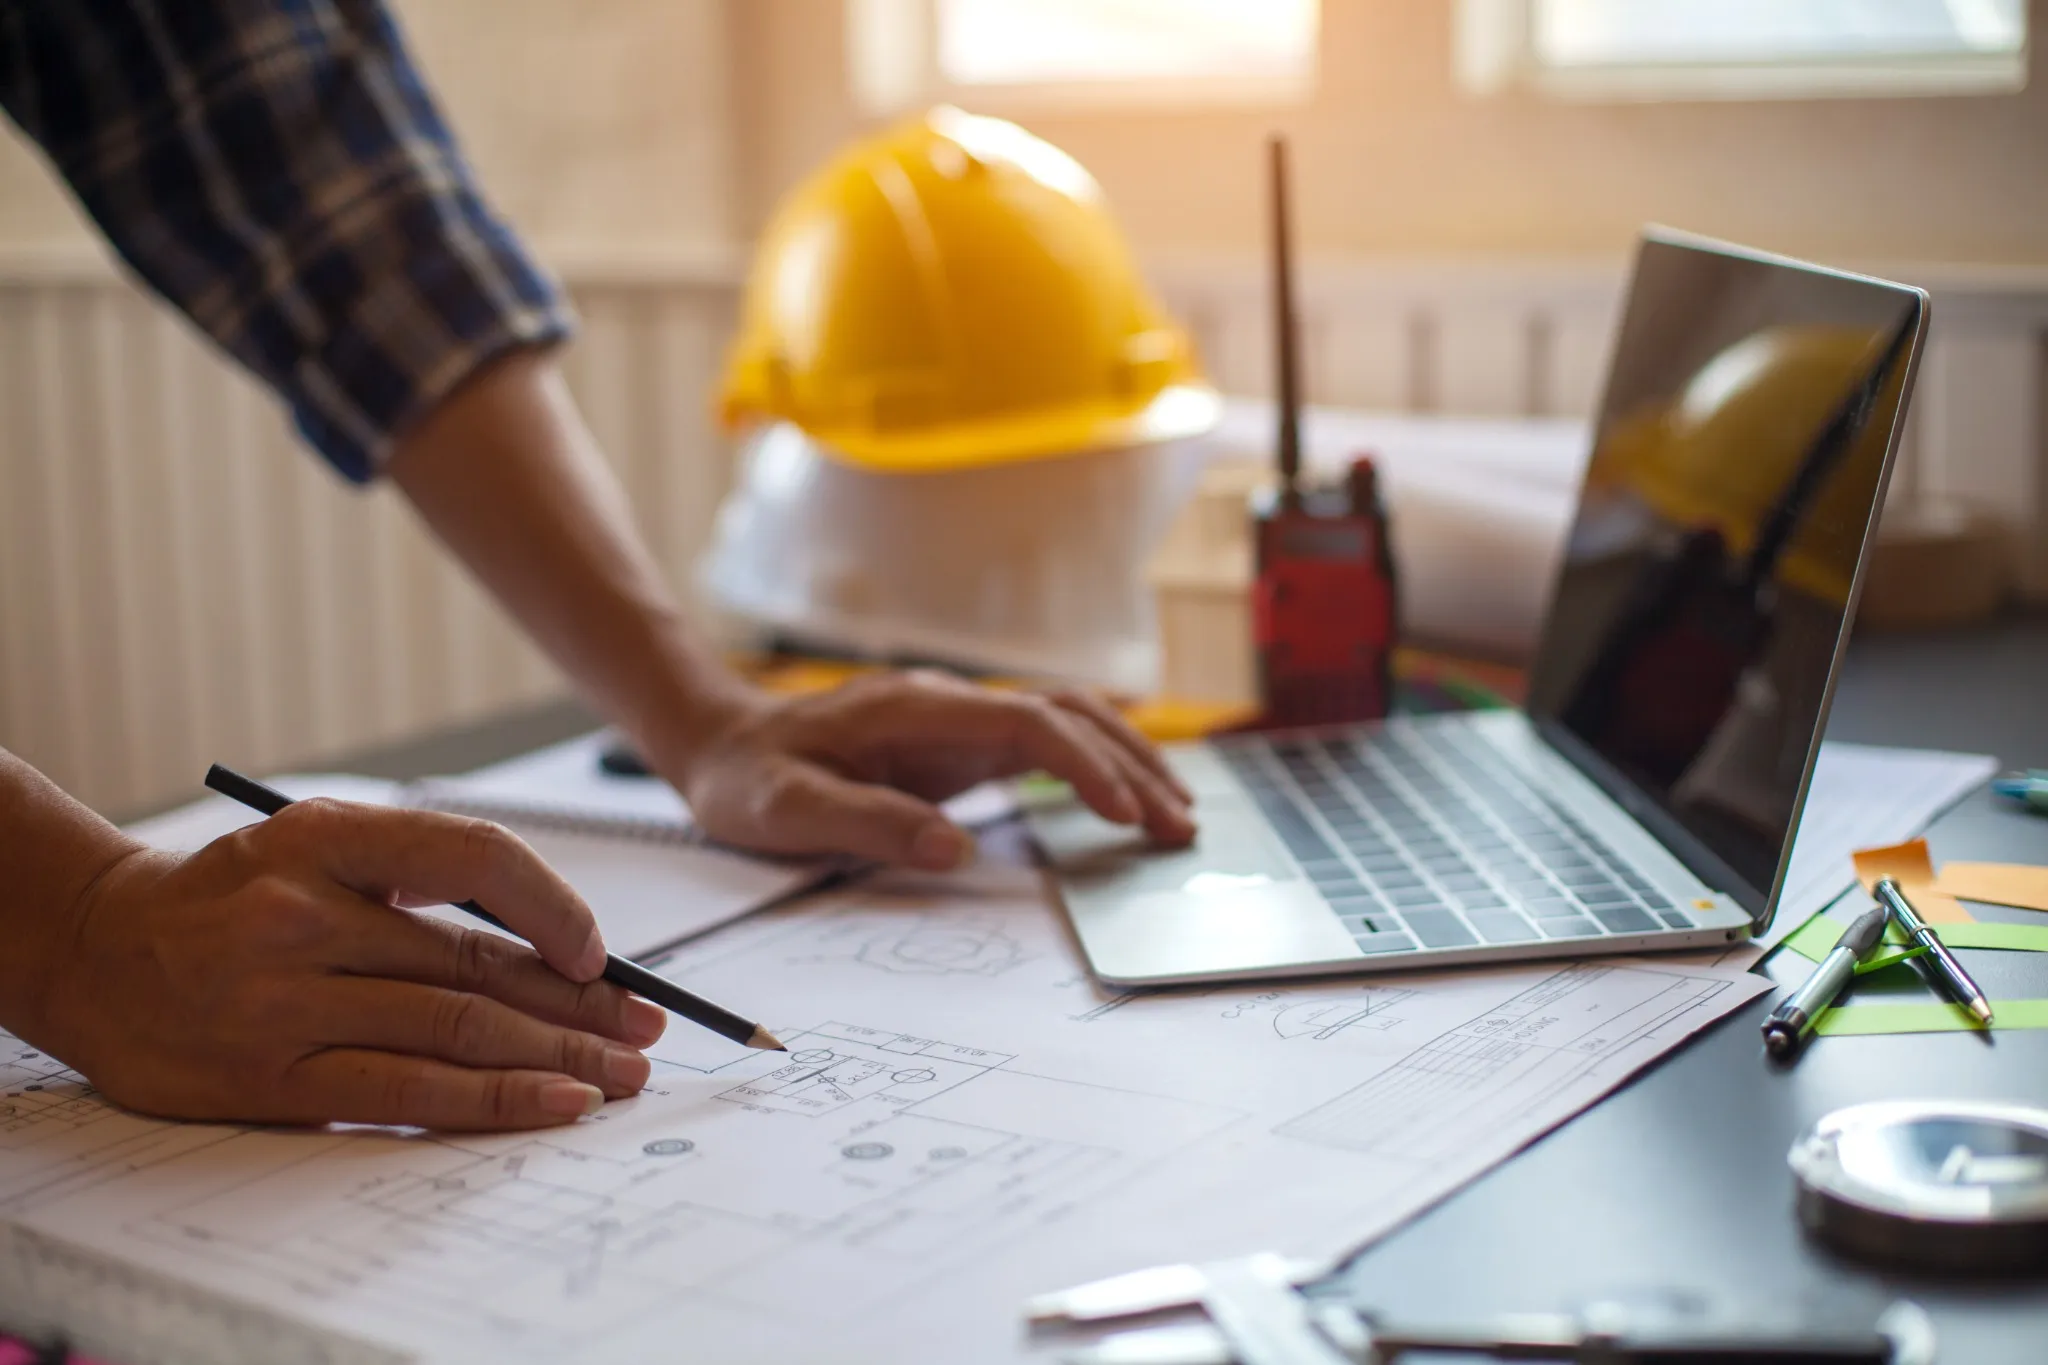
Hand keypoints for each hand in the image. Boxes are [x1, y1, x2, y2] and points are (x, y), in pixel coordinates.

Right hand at [38, 800, 665, 1129]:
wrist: (95, 949)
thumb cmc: (233, 897)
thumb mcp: (316, 845)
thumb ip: (419, 877)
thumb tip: (557, 944)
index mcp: (326, 837)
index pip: (474, 858)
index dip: (555, 906)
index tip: (600, 953)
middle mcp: (305, 914)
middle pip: (479, 964)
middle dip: (580, 1004)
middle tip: (649, 1029)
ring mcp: (285, 1001)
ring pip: (456, 1029)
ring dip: (557, 1057)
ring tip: (620, 1074)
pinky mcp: (271, 1078)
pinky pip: (406, 1092)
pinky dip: (492, 1101)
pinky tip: (554, 1103)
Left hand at [674, 670, 1196, 868]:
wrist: (723, 743)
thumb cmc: (749, 778)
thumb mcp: (787, 809)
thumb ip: (868, 822)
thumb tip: (954, 847)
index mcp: (913, 707)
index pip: (1025, 722)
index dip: (1083, 764)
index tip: (1123, 813)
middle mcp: (948, 701)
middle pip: (1066, 715)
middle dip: (1131, 766)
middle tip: (1180, 826)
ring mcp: (959, 718)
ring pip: (1066, 721)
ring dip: (1126, 762)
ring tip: (1176, 815)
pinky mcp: (961, 741)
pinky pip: (1045, 744)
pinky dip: (1096, 766)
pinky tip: (1128, 799)